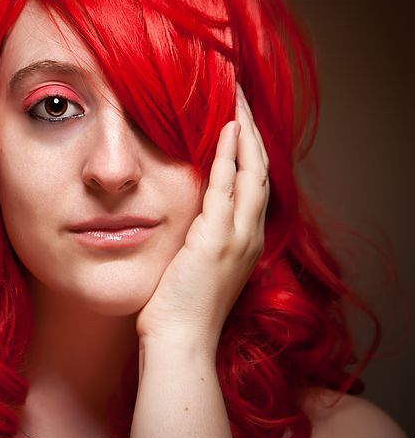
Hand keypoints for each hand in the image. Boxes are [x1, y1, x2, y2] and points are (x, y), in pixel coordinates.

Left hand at [135, 83, 269, 350]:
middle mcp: (249, 235)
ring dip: (244, 132)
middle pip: (260, 169)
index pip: (253, 184)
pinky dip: (229, 157)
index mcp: (244, 241)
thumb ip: (197, 239)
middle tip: (241, 94)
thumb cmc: (178, 309)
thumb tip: (185, 218)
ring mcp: (237, 237)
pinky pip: (228, 188)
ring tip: (236, 97)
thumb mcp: (193, 267)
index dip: (249, 149)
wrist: (179, 343)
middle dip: (252, 130)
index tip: (238, 120)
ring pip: (251, 171)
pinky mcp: (217, 240)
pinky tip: (225, 130)